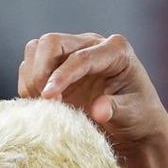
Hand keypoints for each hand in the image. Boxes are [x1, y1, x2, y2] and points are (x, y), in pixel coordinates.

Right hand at [17, 32, 167, 156]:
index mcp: (115, 50)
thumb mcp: (133, 114)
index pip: (81, 57)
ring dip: (31, 77)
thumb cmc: (139, 117)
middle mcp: (91, 44)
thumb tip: (98, 110)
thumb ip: (116, 109)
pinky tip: (40, 105)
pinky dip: (29, 85)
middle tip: (44, 100)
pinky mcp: (57, 68)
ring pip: (36, 50)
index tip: (48, 97)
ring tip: (43, 105)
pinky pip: (31, 67)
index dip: (61, 76)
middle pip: (51, 42)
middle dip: (40, 70)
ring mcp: (72, 54)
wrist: (134, 125)